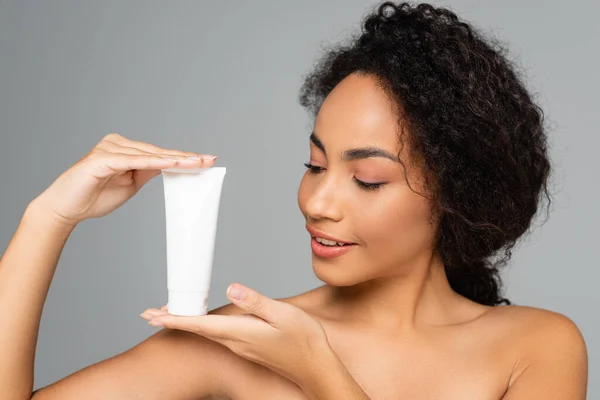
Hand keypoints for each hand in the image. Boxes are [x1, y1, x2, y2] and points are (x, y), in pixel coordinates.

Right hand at [31, 133, 215, 226]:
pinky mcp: (101, 159)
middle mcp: (117, 143)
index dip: (184, 157)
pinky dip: (154, 162)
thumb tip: (169, 166)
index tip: (207, 160)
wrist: (66, 208)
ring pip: (150, 154)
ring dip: (174, 159)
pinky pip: (133, 160)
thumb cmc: (95, 197)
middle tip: (210, 159)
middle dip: (185, 157)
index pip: (160, 153)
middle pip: (158, 151)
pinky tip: (171, 163)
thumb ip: (147, 172)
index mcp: (125, 149)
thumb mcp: (130, 184)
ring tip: (197, 163)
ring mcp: (109, 149)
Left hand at [140, 284, 331, 385]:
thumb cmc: (303, 341)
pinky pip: (217, 336)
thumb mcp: (282, 314)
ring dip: (185, 323)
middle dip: (172, 321)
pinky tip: (202, 324)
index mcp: (240, 332)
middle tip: (149, 314)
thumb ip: (255, 302)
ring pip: (205, 333)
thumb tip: (231, 288)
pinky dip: (202, 327)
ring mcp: (241, 347)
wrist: (315, 368)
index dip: (174, 318)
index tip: (152, 315)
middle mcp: (235, 342)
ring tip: (168, 315)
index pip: (199, 324)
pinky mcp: (248, 348)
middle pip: (197, 330)